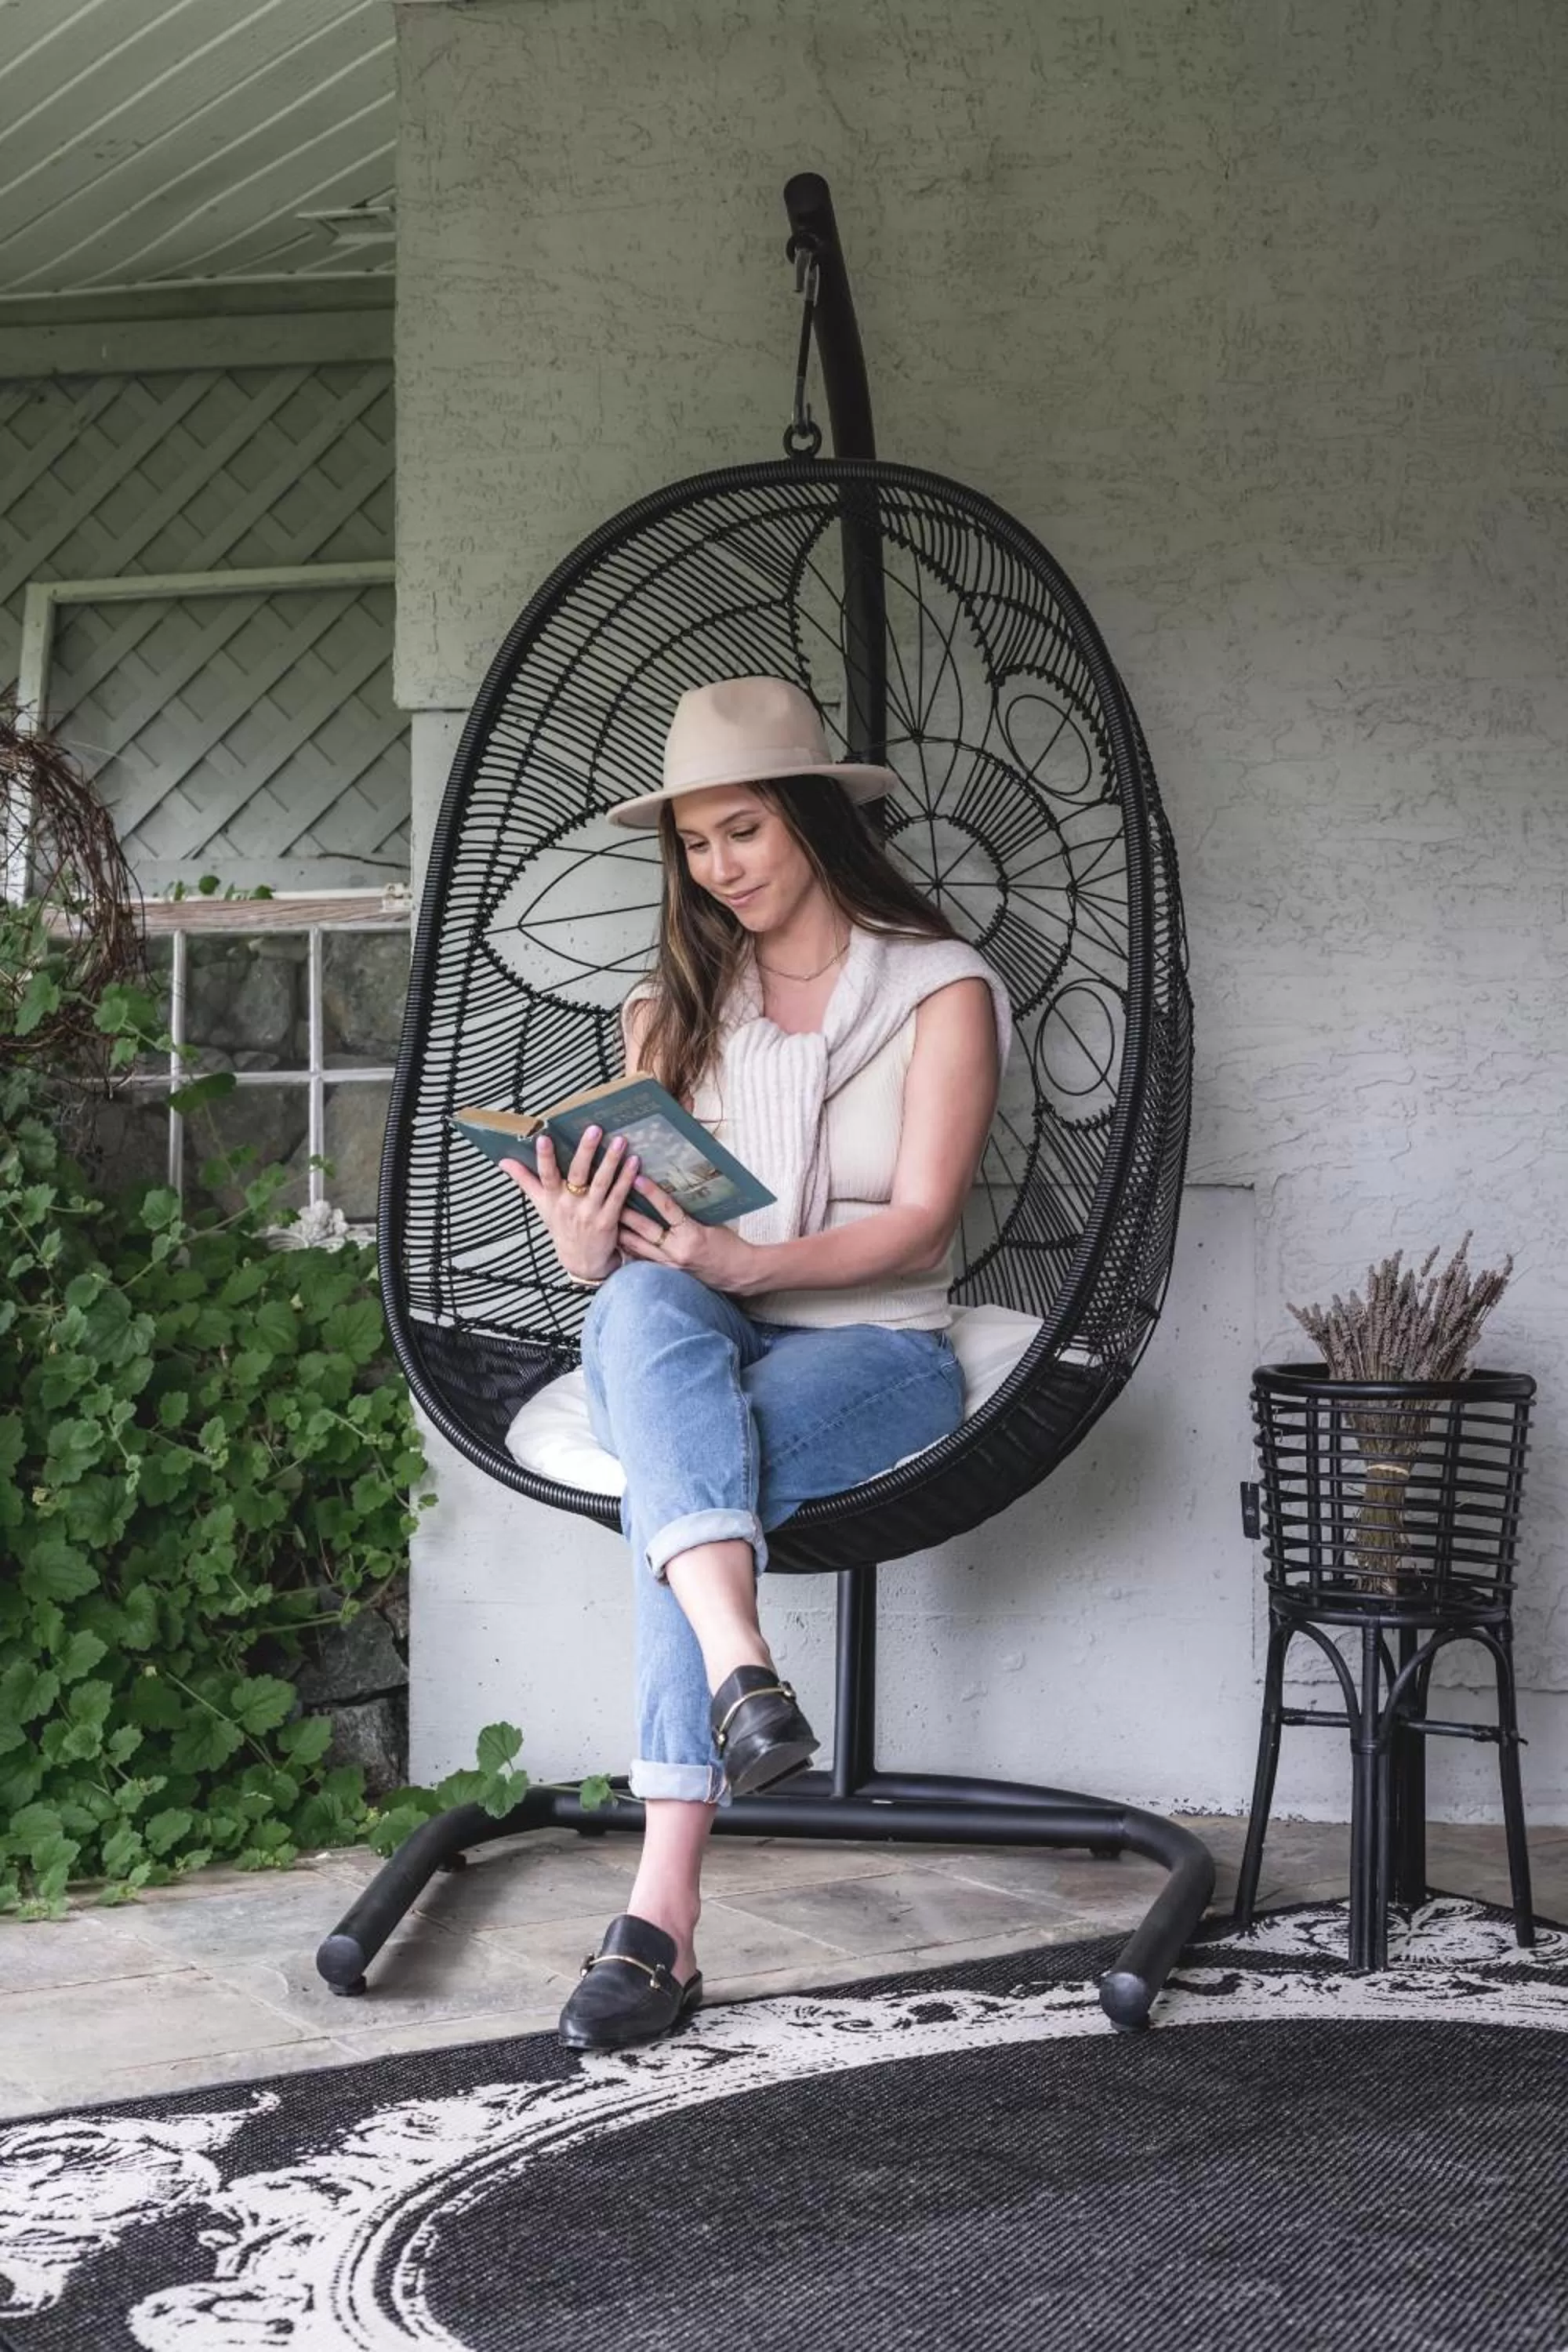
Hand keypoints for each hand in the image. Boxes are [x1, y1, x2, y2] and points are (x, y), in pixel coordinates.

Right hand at [499, 1124, 640, 1280]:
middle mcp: (569, 1204)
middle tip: (594, 1129)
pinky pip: (618, 1196)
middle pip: (577, 1174)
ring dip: (611, 1161)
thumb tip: (503, 1161)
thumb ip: (524, 1180)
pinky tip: (634, 1162)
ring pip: (601, 1183)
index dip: (544, 1158)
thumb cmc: (561, 1226)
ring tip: (620, 1141)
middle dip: (585, 1151)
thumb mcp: (540, 1205)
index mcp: (551, 1198)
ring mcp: (590, 1212)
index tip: (543, 1138)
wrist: (581, 1261)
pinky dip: (627, 1179)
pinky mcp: (608, 1220)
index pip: (545, 1175)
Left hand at [617, 1172, 760, 1292]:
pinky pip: (643, 1259)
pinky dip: (630, 1249)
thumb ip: (688, 1214)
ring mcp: (671, 1265)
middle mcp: (678, 1252)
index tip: (636, 1178)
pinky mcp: (668, 1274)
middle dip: (625, 1213)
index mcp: (692, 1235)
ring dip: (621, 1232)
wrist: (739, 1273)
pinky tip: (618, 1241)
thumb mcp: (711, 1224)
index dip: (651, 1193)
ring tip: (605, 1217)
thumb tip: (668, 1197)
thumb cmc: (729, 1245)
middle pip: (645, 1229)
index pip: (668, 1210)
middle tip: (608, 1196)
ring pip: (638, 1247)